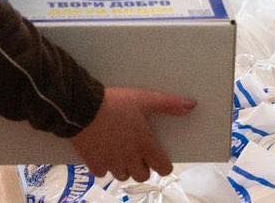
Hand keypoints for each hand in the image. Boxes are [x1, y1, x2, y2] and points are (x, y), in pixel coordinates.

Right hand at [70, 87, 194, 182]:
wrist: (82, 107)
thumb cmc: (115, 103)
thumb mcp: (143, 99)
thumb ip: (167, 104)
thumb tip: (192, 105)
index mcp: (144, 144)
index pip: (162, 168)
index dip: (163, 164)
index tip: (159, 156)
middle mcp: (130, 158)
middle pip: (142, 175)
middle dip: (142, 167)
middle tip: (138, 152)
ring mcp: (111, 163)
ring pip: (123, 176)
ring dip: (124, 167)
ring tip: (120, 151)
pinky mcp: (93, 163)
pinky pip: (102, 173)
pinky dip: (104, 166)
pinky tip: (103, 153)